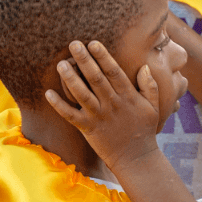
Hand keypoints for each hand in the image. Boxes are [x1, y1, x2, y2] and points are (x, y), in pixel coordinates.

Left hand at [45, 40, 159, 170]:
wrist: (136, 158)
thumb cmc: (144, 131)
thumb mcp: (153, 107)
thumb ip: (150, 86)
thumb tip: (144, 67)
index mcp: (127, 96)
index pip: (114, 71)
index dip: (103, 56)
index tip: (93, 43)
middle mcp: (112, 104)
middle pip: (95, 78)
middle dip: (84, 59)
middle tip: (74, 44)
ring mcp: (99, 116)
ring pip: (81, 94)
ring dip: (70, 78)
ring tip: (61, 64)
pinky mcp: (88, 129)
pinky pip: (70, 115)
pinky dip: (59, 105)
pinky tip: (48, 93)